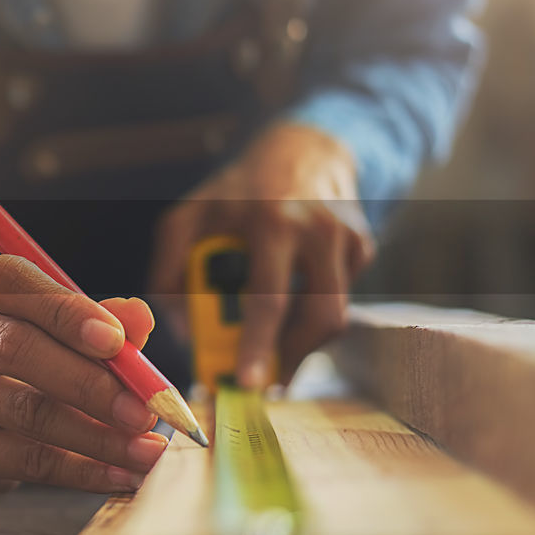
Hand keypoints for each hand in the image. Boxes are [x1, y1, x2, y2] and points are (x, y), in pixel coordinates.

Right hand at [0, 255, 169, 493]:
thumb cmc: (27, 355)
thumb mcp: (60, 327)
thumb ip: (103, 320)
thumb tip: (139, 319)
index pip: (12, 284)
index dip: (65, 311)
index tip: (116, 342)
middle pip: (18, 350)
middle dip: (89, 384)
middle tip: (143, 412)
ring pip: (27, 413)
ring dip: (97, 437)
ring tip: (146, 450)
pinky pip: (27, 462)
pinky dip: (82, 471)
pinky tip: (121, 475)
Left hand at [149, 123, 375, 386]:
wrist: (302, 150)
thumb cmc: (236, 191)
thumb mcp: (189, 216)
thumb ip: (169, 270)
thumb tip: (183, 331)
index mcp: (272, 221)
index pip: (269, 298)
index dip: (258, 346)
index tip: (248, 382)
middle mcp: (318, 230)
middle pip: (319, 317)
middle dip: (290, 360)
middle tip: (263, 384)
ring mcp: (348, 239)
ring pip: (334, 318)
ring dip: (301, 344)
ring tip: (271, 353)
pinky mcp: (364, 247)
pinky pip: (340, 299)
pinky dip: (313, 313)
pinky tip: (293, 301)